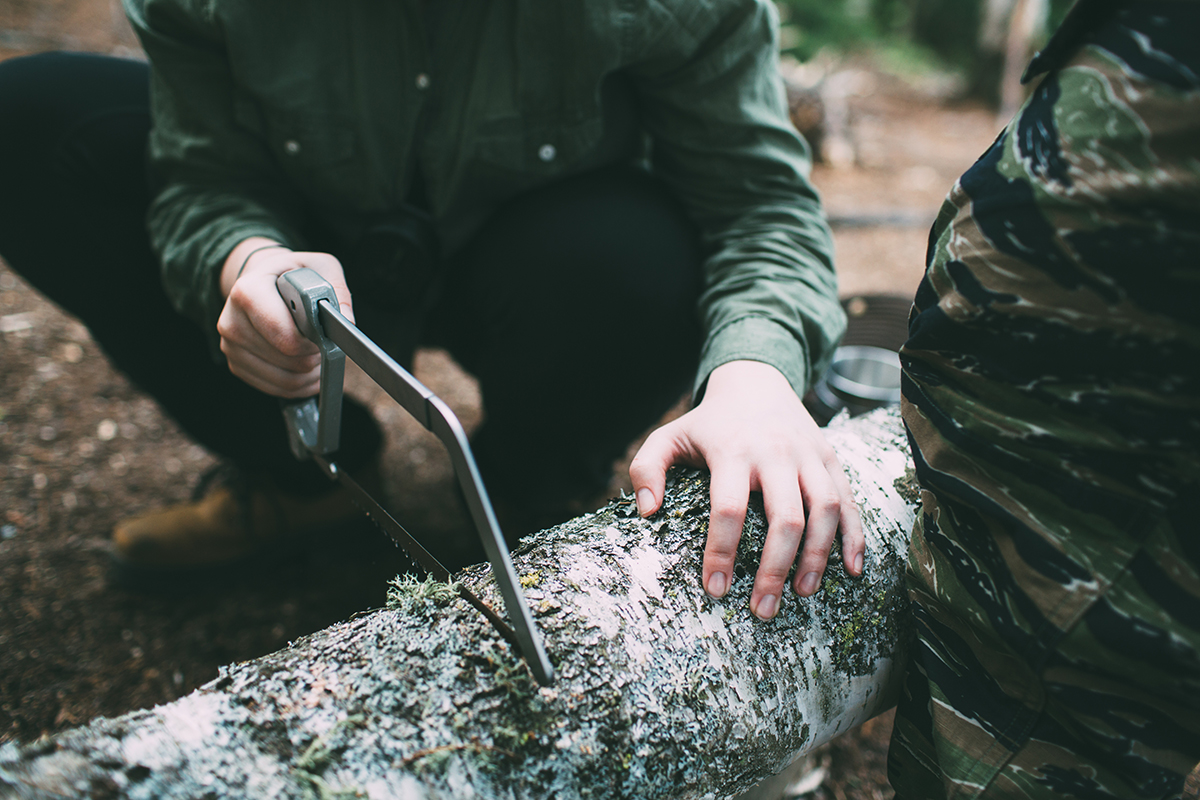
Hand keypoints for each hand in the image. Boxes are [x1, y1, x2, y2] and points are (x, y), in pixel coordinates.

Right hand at [216, 237, 354, 397]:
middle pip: (289, 360)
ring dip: (311, 372)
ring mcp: (231, 347)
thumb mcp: (321, 267)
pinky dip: (300, 384)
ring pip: (286, 380)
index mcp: (248, 292)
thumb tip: (345, 322)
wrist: (264, 281)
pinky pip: (278, 389)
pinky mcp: (237, 366)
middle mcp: (232, 321)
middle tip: (321, 340)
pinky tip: (306, 366)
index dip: (313, 340)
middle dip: (315, 354)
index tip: (322, 330)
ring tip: (316, 351)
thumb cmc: (293, 275)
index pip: (285, 334)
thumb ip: (337, 291)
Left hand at [629, 360, 862, 619]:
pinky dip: (855, 535)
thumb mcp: (669, 437)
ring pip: (824, 509)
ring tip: (803, 593)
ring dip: (818, 556)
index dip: (722, 552)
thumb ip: (647, 469)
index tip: (714, 589)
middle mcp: (775, 452)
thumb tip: (647, 511)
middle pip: (785, 517)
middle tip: (763, 608)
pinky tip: (853, 569)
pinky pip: (850, 500)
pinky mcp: (830, 459)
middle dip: (775, 568)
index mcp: (733, 450)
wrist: (755, 380)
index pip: (729, 508)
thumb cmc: (708, 422)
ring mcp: (808, 455)